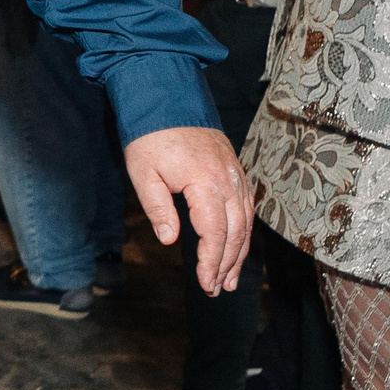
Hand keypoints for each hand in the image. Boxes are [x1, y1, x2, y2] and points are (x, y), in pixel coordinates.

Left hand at [123, 125, 251, 295]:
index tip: (205, 283)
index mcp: (206, 184)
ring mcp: (236, 175)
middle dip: (227, 264)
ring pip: (245, 222)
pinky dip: (243, 231)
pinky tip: (236, 247)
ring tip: (229, 279)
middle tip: (217, 290)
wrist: (167, 99)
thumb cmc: (151, 137)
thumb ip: (158, 208)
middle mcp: (229, 181)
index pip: (216, 232)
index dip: (212, 261)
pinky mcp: (235, 171)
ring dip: (238, 252)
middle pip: (235, 232)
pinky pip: (246, 207)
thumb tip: (170, 240)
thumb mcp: (143, 174)